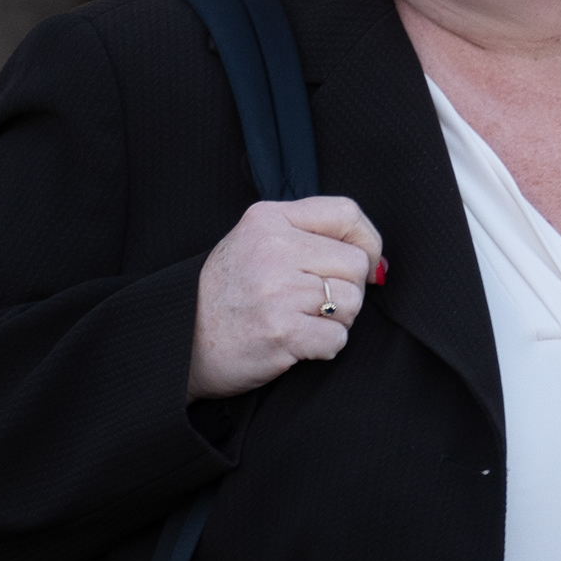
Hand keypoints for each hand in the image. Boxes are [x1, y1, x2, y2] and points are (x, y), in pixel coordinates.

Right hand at [190, 196, 384, 398]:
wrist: (181, 342)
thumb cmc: (227, 295)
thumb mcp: (255, 243)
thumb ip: (309, 237)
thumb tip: (379, 262)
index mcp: (268, 219)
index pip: (346, 213)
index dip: (368, 242)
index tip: (365, 265)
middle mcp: (273, 248)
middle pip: (356, 263)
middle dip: (347, 289)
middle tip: (314, 304)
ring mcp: (276, 289)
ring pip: (352, 302)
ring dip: (337, 320)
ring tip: (301, 321)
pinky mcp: (281, 330)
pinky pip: (337, 338)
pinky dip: (324, 347)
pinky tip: (297, 343)